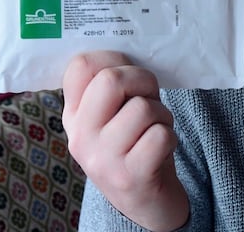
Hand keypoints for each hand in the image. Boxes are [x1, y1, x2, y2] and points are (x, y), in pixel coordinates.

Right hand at [62, 51, 188, 230]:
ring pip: (143, 108)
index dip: (112, 57)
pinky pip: (160, 135)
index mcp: (74, 115)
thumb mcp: (113, 116)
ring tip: (156, 127)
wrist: (144, 202)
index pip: (80, 66)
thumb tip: (132, 41)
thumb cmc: (135, 145)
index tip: (127, 68)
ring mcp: (103, 159)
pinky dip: (170, 136)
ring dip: (161, 113)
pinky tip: (161, 147)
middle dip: (142, 81)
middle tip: (149, 96)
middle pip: (111, 80)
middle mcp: (81, 136)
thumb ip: (114, 87)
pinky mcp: (130, 176)